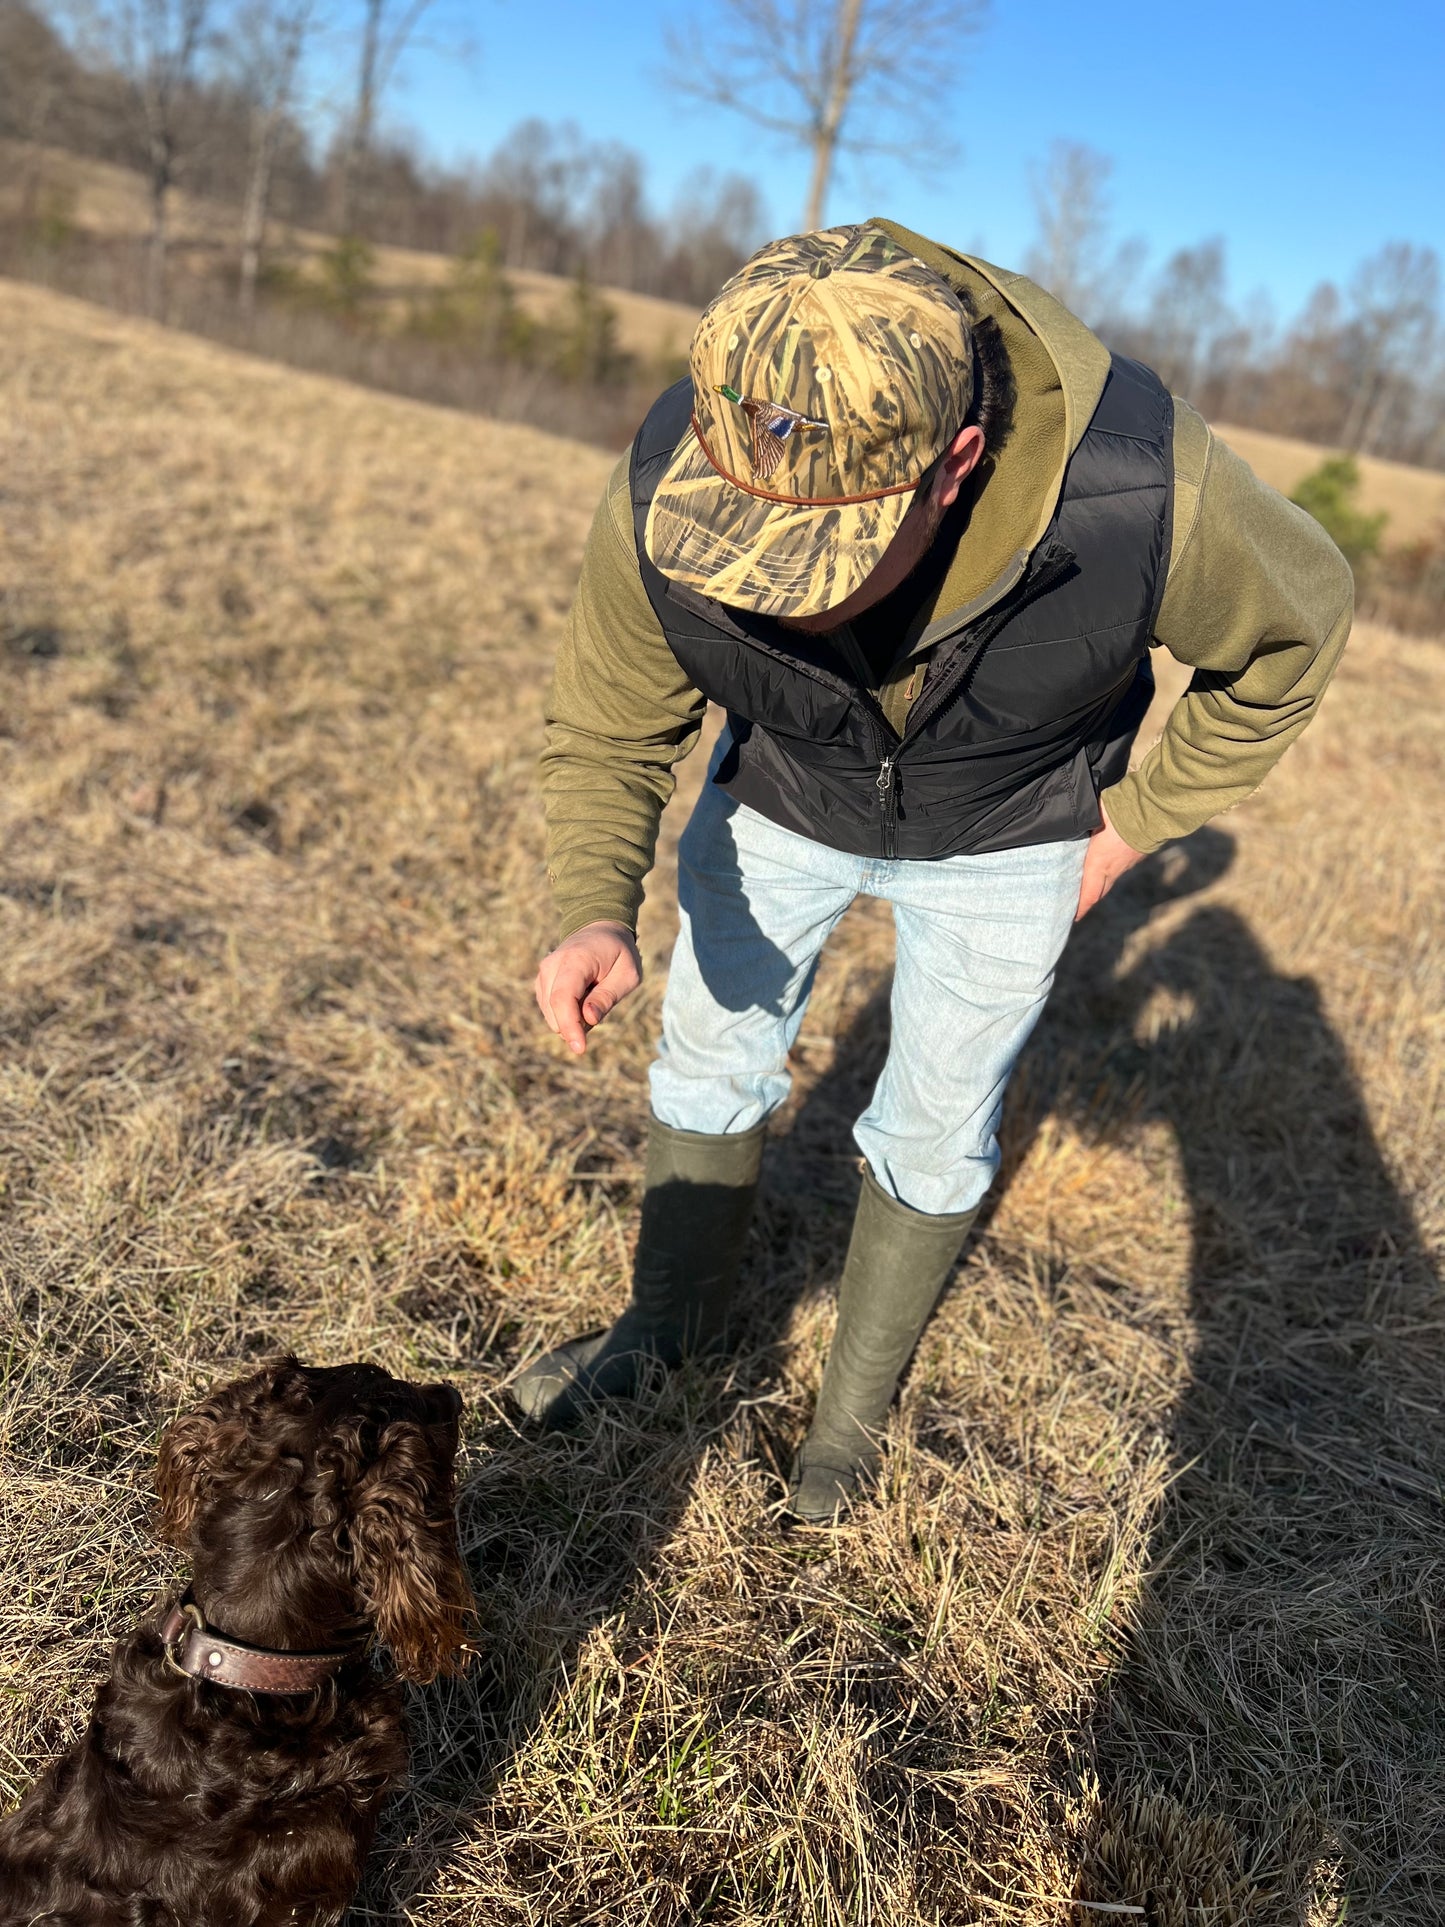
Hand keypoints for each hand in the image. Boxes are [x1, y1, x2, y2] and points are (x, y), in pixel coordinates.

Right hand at [534, 921, 641, 1054]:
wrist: (600, 930)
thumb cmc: (619, 953)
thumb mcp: (627, 974)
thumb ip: (607, 997)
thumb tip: (587, 1020)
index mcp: (575, 960)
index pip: (563, 998)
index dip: (569, 1026)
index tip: (580, 1048)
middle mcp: (552, 965)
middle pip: (554, 1010)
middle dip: (576, 1023)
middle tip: (601, 1003)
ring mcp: (543, 973)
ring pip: (550, 1014)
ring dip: (573, 1017)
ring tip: (593, 994)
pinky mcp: (541, 982)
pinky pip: (550, 1010)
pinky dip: (567, 1013)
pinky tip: (583, 997)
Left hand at [1075, 806, 1146, 920]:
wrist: (1153, 809)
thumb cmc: (1121, 812)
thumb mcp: (1093, 817)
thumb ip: (1081, 826)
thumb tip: (1071, 823)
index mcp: (1099, 862)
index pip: (1089, 893)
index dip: (1081, 907)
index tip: (1073, 916)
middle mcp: (1113, 868)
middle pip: (1100, 891)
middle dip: (1089, 899)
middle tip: (1077, 906)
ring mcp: (1127, 862)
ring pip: (1111, 879)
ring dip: (1100, 884)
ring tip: (1088, 885)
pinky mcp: (1137, 854)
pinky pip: (1121, 867)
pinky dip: (1112, 869)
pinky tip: (1107, 863)